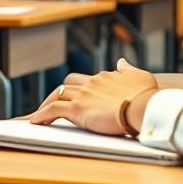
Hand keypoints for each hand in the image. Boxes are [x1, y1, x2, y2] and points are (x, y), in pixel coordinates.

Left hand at [28, 59, 158, 134]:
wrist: (144, 107)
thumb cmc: (147, 96)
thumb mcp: (141, 76)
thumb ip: (128, 69)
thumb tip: (121, 61)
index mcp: (106, 77)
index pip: (88, 80)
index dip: (82, 88)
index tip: (80, 95)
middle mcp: (91, 83)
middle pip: (69, 83)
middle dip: (61, 92)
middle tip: (54, 103)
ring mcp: (83, 95)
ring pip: (58, 94)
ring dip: (47, 103)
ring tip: (40, 114)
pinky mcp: (77, 109)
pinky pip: (53, 109)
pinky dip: (41, 114)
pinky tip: (35, 121)